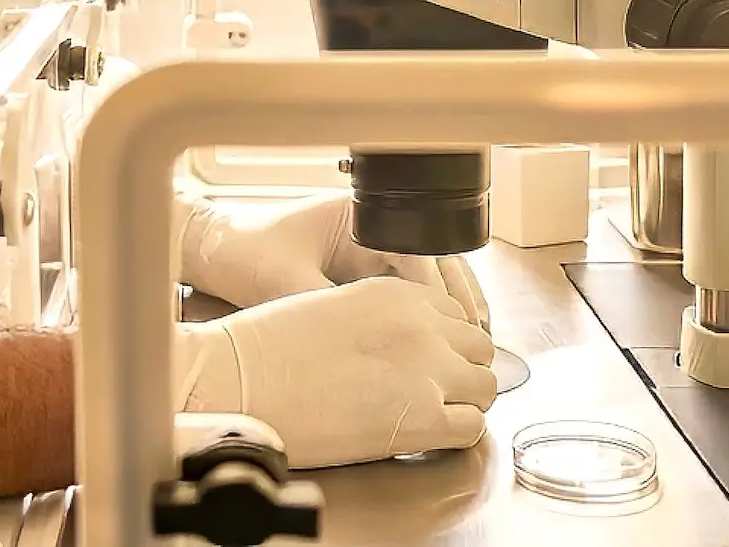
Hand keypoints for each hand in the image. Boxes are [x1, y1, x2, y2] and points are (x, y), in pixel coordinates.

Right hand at [173, 277, 496, 468]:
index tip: (431, 357)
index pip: (454, 313)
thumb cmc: (269, 346)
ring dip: (464, 399)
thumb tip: (405, 346)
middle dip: (461, 368)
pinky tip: (427, 434)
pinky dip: (456, 434)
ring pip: (485, 387)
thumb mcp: (334, 306)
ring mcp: (428, 371)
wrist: (243, 379)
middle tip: (435, 388)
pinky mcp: (425, 419)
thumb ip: (381, 319)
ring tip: (432, 412)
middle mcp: (422, 325)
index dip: (445, 339)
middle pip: (477, 347)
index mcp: (397, 293)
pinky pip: (471, 429)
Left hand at [174, 189, 488, 327]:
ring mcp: (367, 245)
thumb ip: (325, 305)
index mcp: (356, 214)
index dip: (440, 289)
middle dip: (459, 296)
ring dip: (446, 303)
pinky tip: (435, 338)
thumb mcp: (285, 281)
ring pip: (423, 274)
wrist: (217, 249)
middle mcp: (368, 225)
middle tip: (481, 335)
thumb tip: (364, 337)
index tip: (459, 322)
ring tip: (469, 340)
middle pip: (432, 259)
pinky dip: (422, 309)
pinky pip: (403, 285)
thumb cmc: (246, 253)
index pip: (415, 249)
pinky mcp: (360, 266)